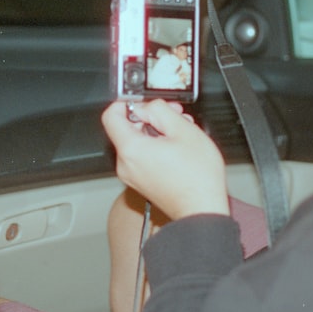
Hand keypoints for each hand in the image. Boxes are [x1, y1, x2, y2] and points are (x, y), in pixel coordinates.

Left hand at [101, 100, 228, 219]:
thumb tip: (147, 106)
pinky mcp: (141, 181)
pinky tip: (177, 147)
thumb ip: (160, 110)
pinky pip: (142, 156)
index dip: (125, 103)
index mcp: (131, 149)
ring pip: (137, 142)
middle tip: (174, 115)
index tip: (142, 101)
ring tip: (181, 132)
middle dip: (150, 117)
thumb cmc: (197, 178)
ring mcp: (132, 175)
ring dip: (157, 131)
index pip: (111, 116)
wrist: (201, 210)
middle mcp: (126, 164)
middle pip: (127, 129)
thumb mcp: (184, 130)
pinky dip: (156, 146)